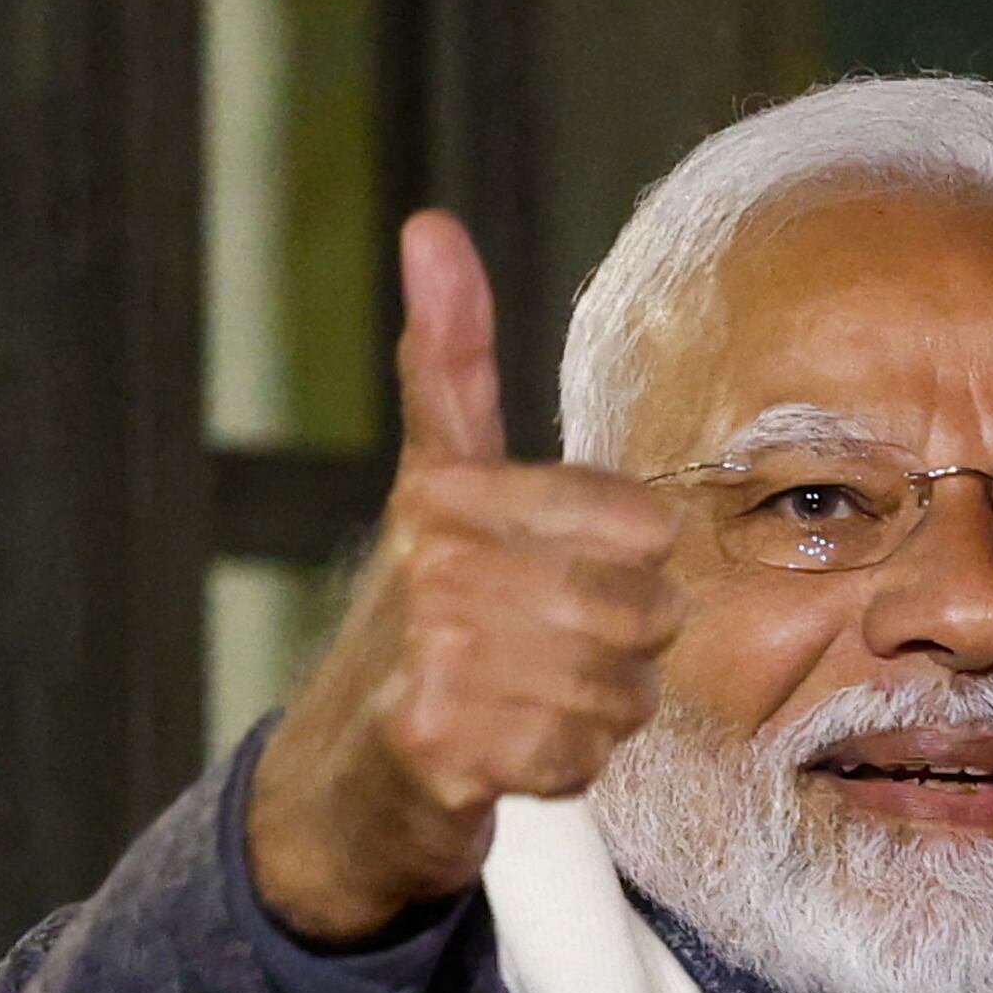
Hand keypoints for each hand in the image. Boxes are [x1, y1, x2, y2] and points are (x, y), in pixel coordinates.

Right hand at [246, 210, 688, 940]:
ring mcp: (434, 661)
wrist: (348, 765)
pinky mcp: (440, 751)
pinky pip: (579, 759)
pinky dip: (564, 768)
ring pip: (620, 692)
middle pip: (644, 613)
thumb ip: (449, 356)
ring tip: (533, 699)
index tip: (565, 571)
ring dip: (596, 711)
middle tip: (553, 651)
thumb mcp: (439, 472)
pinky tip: (513, 750)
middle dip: (621, 648)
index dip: (628, 565)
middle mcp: (438, 567)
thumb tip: (429, 224)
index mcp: (452, 492)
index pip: (644, 526)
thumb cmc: (426, 609)